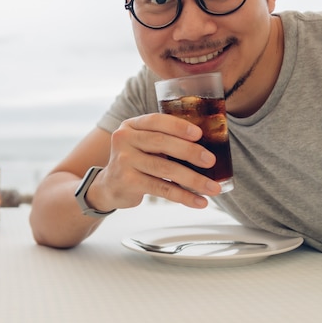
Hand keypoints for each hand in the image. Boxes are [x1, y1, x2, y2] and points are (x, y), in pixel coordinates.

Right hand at [88, 113, 221, 209]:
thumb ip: (164, 138)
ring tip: (212, 188)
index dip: (178, 126)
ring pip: (164, 168)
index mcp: (131, 126)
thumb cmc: (135, 161)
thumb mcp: (142, 144)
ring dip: (192, 179)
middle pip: (161, 142)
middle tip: (211, 161)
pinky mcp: (127, 182)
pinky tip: (199, 201)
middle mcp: (124, 140)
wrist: (109, 186)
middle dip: (189, 151)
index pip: (155, 120)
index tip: (199, 134)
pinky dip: (183, 196)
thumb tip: (208, 145)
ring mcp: (124, 161)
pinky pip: (161, 188)